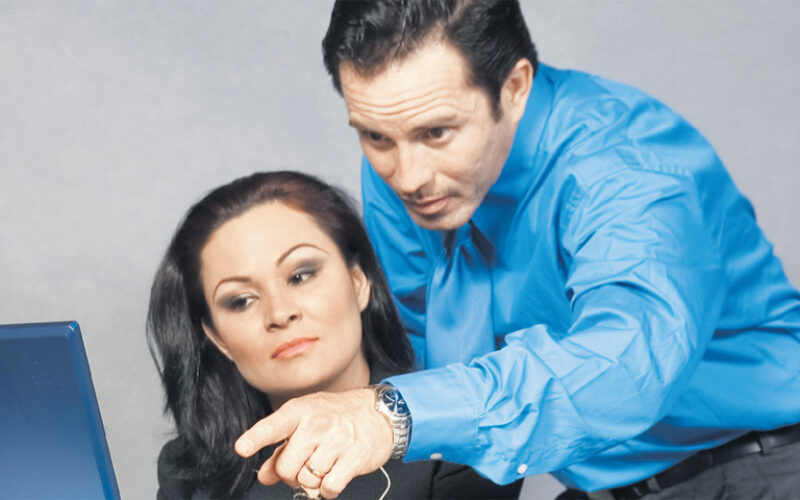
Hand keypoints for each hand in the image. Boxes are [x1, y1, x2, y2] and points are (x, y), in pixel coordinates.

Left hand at [235, 388, 393, 497]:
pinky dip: (328, 490)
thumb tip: (263, 475)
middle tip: (303, 466)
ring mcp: (337, 440)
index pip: (273, 426)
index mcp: (300, 411)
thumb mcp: (306, 422)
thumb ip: (281, 448)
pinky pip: (329, 488)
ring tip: (323, 467)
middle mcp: (317, 424)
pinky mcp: (354, 457)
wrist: (379, 413)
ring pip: (307, 480)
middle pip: (286, 467)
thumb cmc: (337, 416)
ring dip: (312, 482)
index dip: (256, 438)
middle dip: (290, 475)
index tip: (242, 448)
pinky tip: (334, 475)